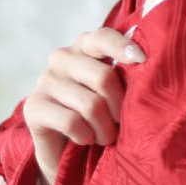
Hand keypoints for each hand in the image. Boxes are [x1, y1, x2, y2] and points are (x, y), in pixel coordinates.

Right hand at [22, 27, 145, 184]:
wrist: (67, 147)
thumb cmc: (103, 113)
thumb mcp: (118, 90)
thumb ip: (129, 75)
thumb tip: (152, 69)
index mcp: (86, 46)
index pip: (103, 37)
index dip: (124, 47)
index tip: (143, 60)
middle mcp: (63, 58)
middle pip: (104, 77)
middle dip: (120, 107)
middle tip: (122, 123)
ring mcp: (45, 80)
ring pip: (91, 105)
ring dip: (106, 129)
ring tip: (107, 137)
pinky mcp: (33, 106)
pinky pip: (72, 122)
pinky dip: (86, 135)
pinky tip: (86, 139)